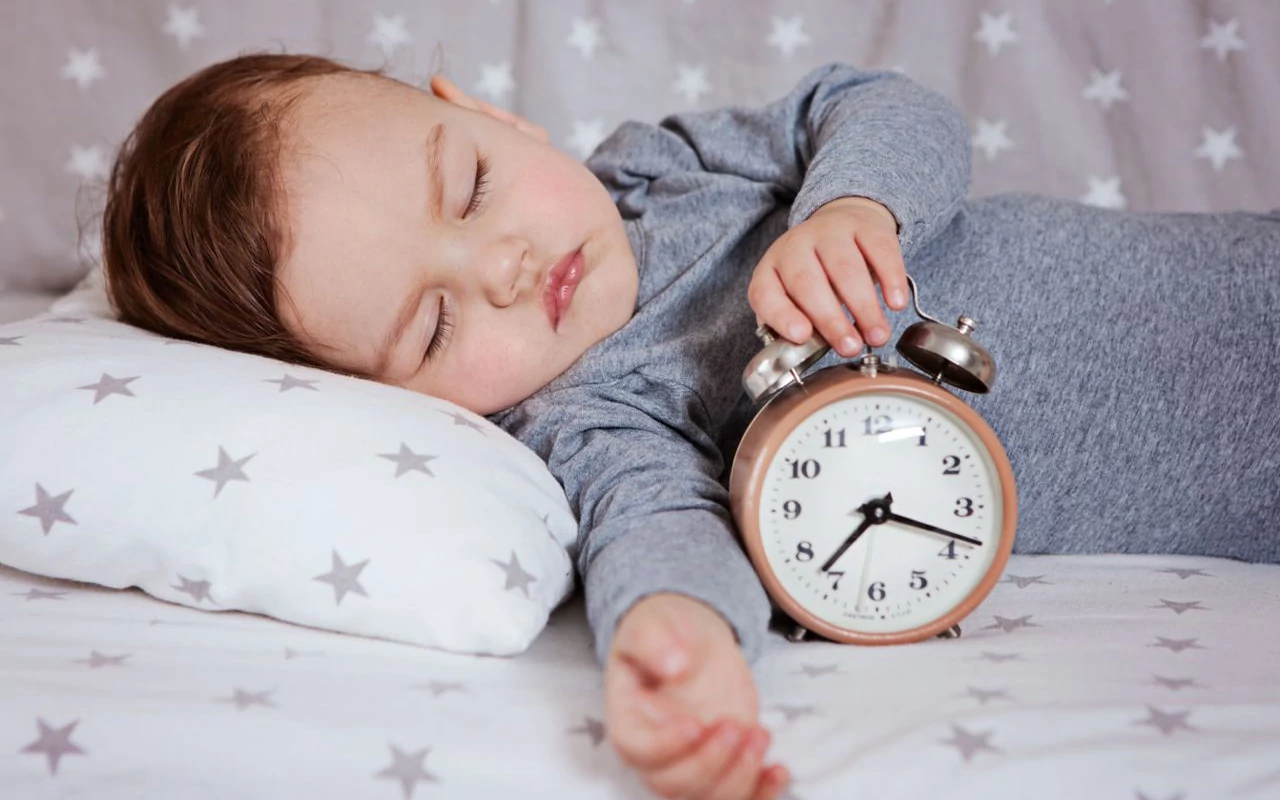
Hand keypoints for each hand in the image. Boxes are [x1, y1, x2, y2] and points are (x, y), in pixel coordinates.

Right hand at [605, 592, 789, 799]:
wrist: (690, 640)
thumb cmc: (663, 633)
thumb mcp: (652, 625)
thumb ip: (655, 643)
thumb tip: (674, 666)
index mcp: (628, 721)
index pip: (638, 750)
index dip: (666, 747)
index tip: (695, 724)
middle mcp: (656, 754)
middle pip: (674, 785)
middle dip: (710, 763)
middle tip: (735, 726)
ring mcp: (691, 763)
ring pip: (709, 797)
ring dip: (740, 775)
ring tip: (760, 733)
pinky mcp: (723, 765)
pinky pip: (739, 796)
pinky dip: (761, 793)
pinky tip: (779, 770)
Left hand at [748, 196, 908, 357]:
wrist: (842, 221)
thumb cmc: (816, 274)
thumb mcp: (795, 297)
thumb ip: (798, 325)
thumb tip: (806, 354)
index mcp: (771, 270)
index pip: (765, 293)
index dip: (782, 316)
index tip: (801, 336)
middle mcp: (795, 247)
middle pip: (808, 283)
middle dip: (831, 320)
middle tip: (850, 347)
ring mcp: (829, 232)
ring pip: (845, 268)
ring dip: (864, 307)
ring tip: (877, 336)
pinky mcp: (864, 225)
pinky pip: (879, 250)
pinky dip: (890, 279)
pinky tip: (896, 303)